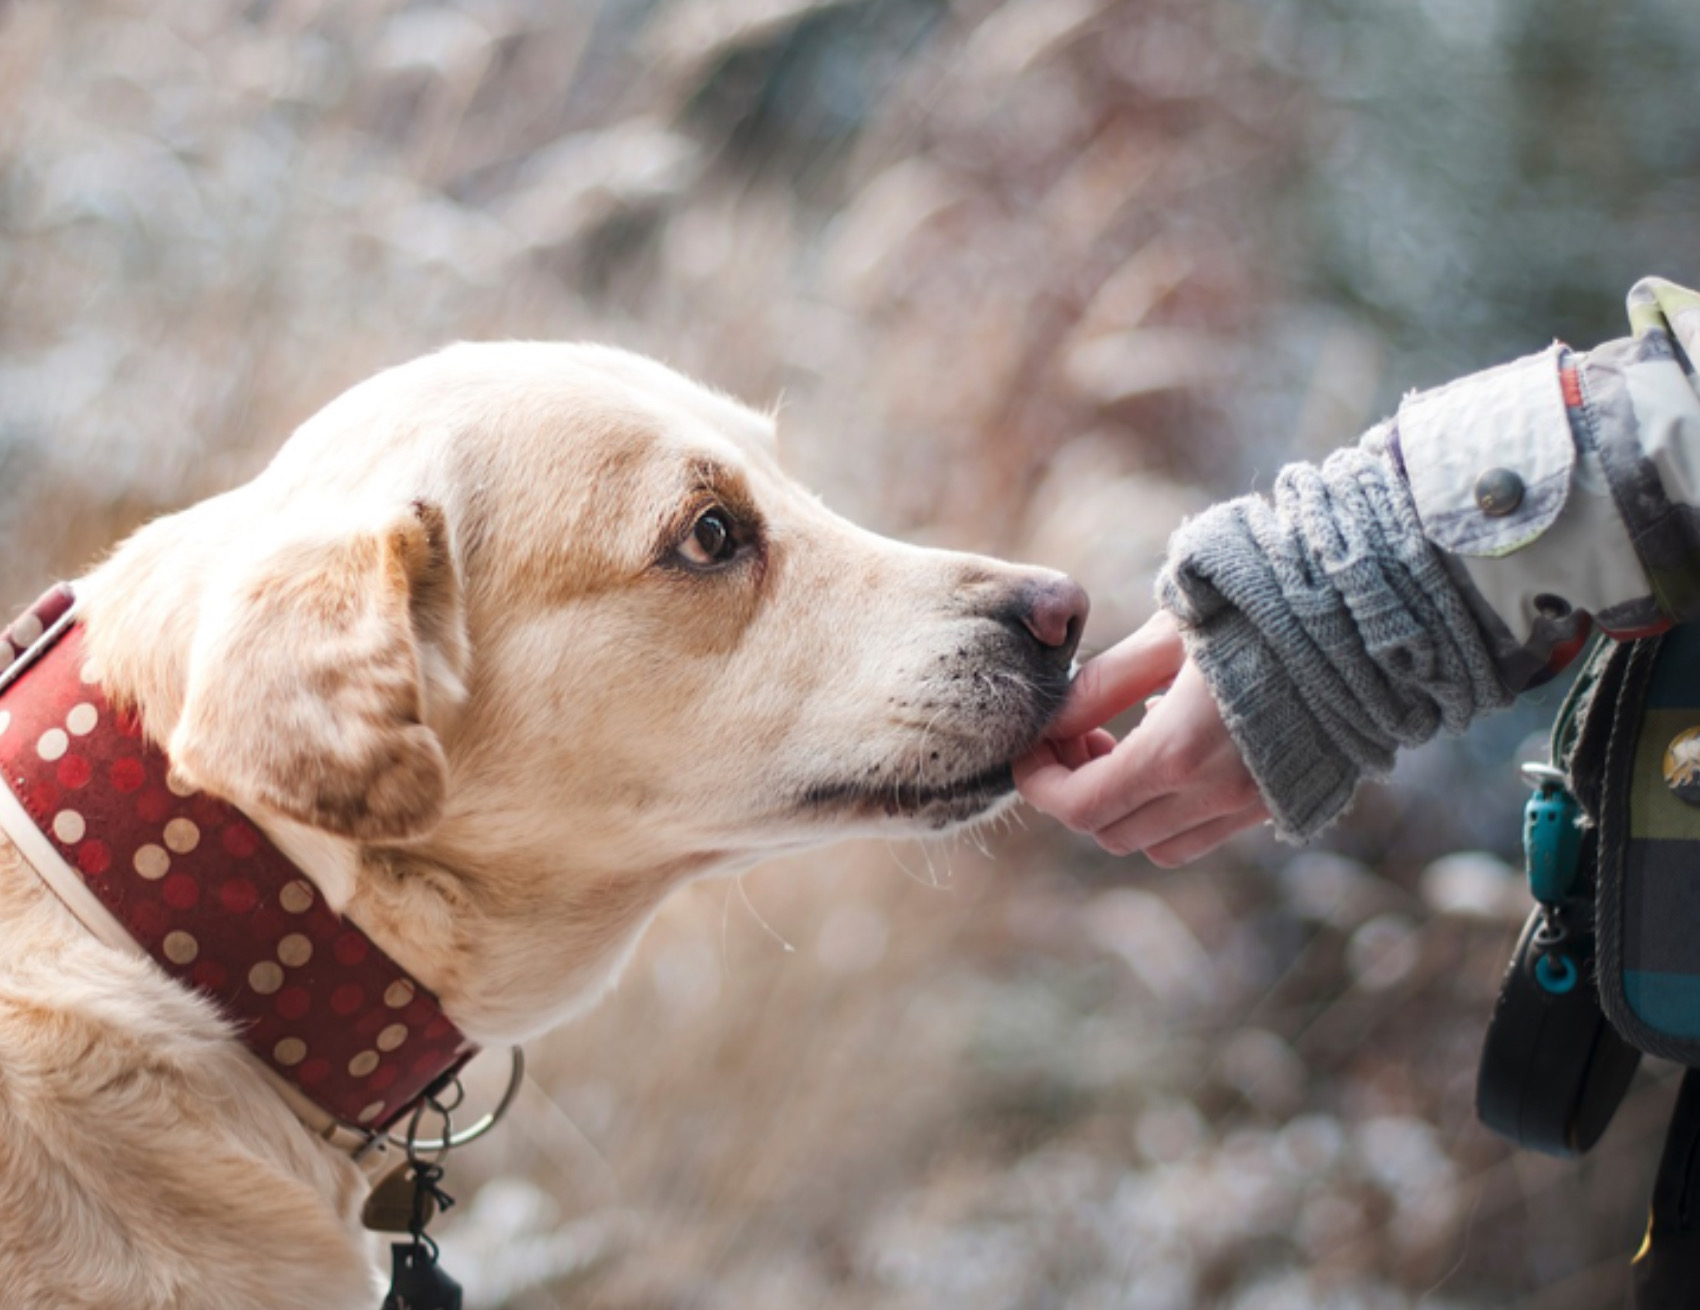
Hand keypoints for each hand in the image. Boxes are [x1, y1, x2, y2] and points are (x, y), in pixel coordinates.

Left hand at [1015, 611, 1268, 865]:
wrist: (1366, 618)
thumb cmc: (1260, 608)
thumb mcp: (1167, 634)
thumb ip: (1103, 684)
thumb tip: (1052, 720)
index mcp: (1179, 752)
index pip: (1079, 805)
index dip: (1039, 782)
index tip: (1030, 747)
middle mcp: (1216, 795)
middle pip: (1110, 832)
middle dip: (1075, 791)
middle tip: (1075, 735)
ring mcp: (1252, 806)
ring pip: (1157, 845)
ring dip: (1123, 808)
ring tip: (1120, 744)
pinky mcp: (1280, 803)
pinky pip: (1203, 833)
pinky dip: (1170, 810)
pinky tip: (1174, 748)